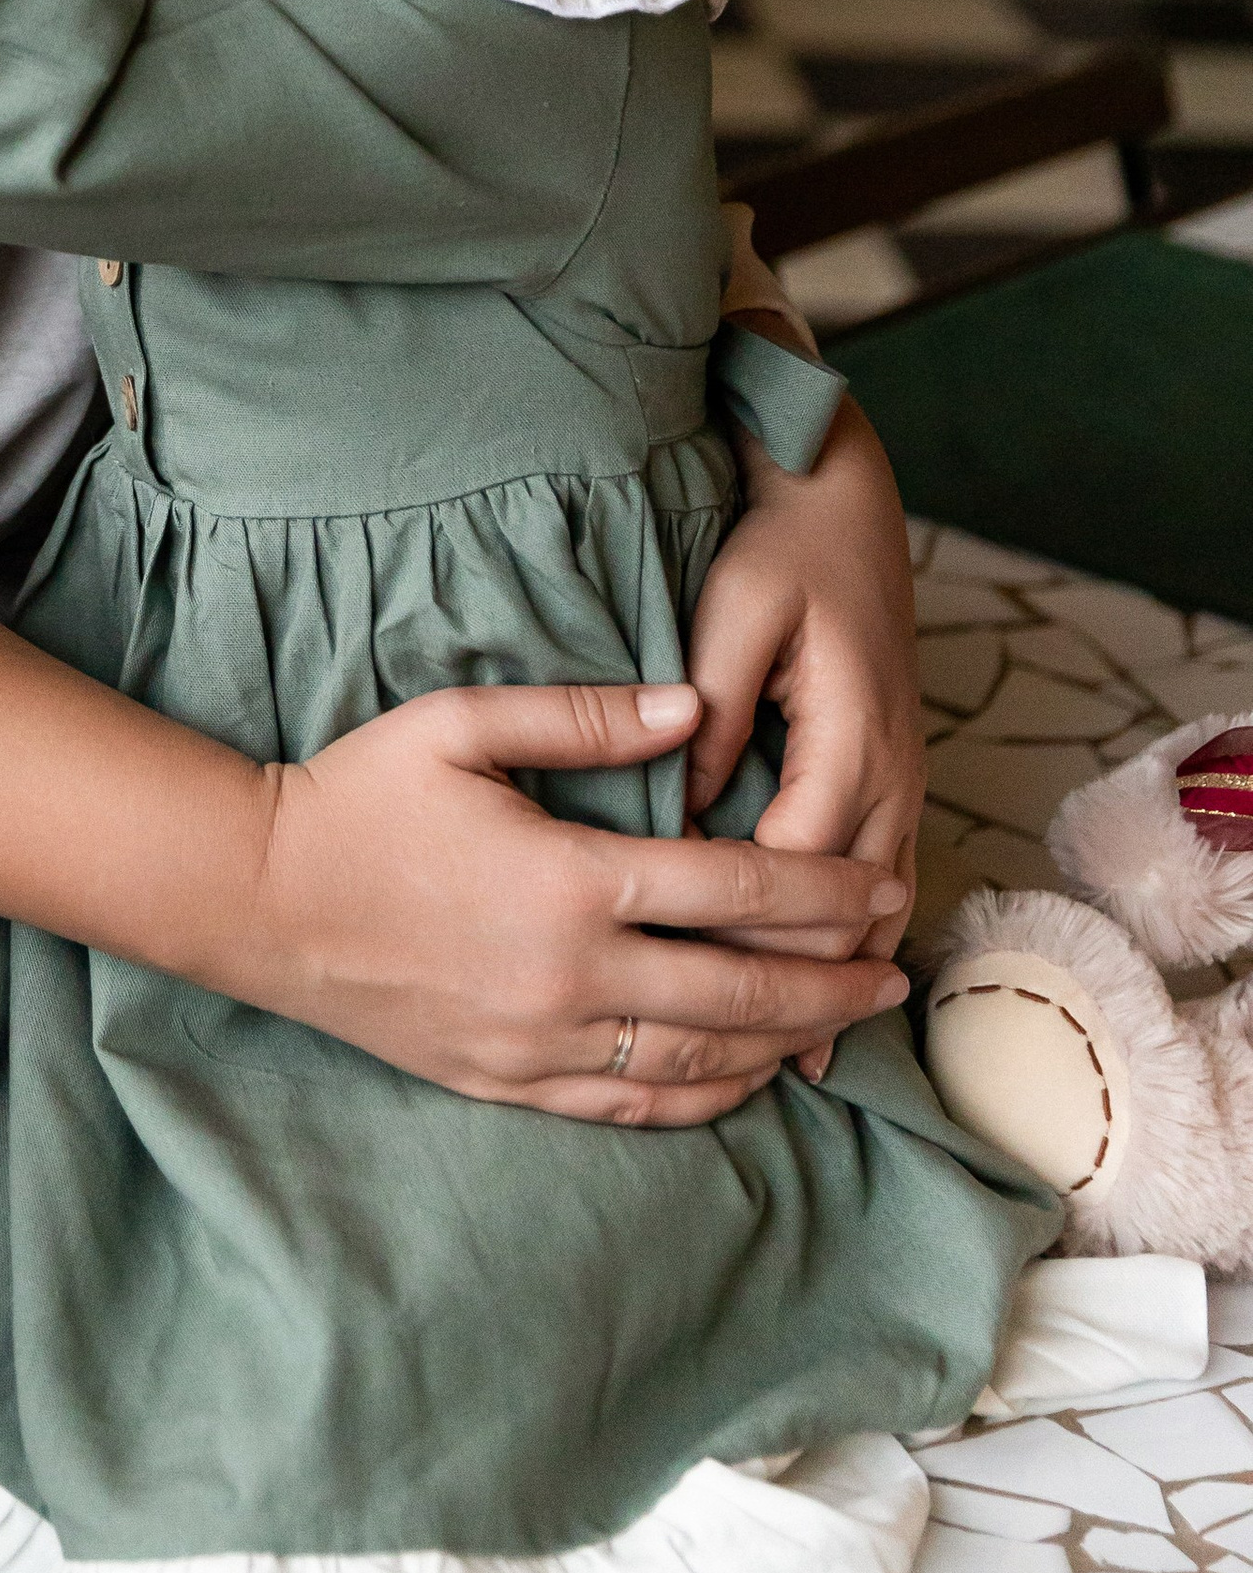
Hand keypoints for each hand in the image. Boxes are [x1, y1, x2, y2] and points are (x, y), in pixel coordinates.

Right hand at [0, 594, 913, 1132]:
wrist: (258, 898)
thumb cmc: (359, 794)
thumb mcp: (463, 725)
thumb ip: (586, 716)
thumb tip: (695, 709)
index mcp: (569, 881)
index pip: (732, 891)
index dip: (820, 892)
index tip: (881, 888)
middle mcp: (568, 976)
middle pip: (739, 991)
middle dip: (830, 980)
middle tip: (896, 968)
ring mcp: (539, 1043)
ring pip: (698, 1062)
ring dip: (784, 1044)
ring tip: (842, 1024)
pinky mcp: (508, 1083)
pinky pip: (633, 1107)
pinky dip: (705, 1097)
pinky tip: (746, 1078)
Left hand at [684, 397, 925, 1065]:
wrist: (848, 511)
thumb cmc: (783, 554)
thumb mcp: (736, 609)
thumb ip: (710, 703)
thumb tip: (684, 797)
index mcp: (850, 734)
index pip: (798, 859)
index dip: (740, 920)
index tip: (668, 963)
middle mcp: (892, 773)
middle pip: (848, 909)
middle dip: (787, 978)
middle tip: (712, 1044)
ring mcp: (904, 784)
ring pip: (878, 913)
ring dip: (830, 980)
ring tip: (770, 1061)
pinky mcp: (894, 785)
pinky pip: (883, 889)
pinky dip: (851, 950)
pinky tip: (817, 1007)